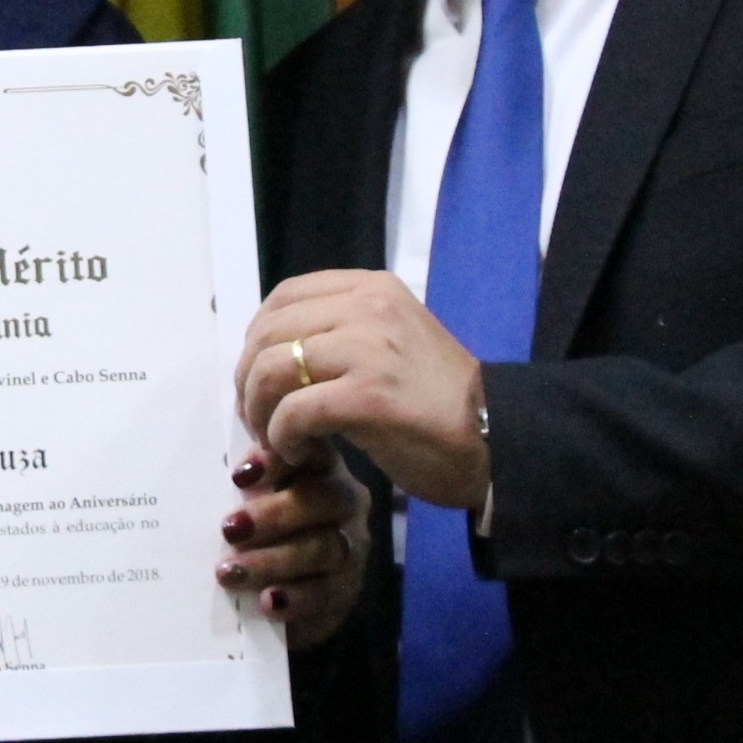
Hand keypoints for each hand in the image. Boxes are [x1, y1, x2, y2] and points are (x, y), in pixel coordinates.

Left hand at [218, 448, 365, 647]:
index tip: (237, 477)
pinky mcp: (347, 589)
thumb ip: (239, 470)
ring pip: (325, 548)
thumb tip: (220, 421)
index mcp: (317, 465)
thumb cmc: (252, 524)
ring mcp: (351, 546)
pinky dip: (297, 598)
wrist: (271, 586)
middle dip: (274, 515)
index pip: (309, 450)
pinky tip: (267, 602)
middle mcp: (343, 500)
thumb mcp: (244, 494)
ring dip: (274, 560)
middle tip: (228, 529)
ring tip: (230, 572)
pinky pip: (329, 594)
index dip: (276, 460)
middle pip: (322, 499)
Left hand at [240, 271, 488, 510]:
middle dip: (249, 381)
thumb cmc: (438, 402)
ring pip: (271, 369)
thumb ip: (338, 335)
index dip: (257, 339)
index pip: (284, 296)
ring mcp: (368, 349)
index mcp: (372, 288)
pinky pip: (293, 412)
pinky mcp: (368, 396)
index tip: (259, 379)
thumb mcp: (389, 344)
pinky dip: (283, 438)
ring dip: (260, 412)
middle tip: (260, 418)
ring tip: (279, 439)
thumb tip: (270, 355)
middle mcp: (368, 306)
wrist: (494, 440)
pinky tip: (301, 453)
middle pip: (268, 332)